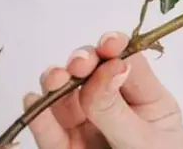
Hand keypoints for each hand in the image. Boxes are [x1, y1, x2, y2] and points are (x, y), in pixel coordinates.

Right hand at [22, 31, 182, 148]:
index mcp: (149, 101)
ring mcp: (89, 128)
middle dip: (83, 62)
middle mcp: (117, 108)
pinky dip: (39, 116)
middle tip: (78, 63)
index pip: (130, 64)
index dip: (117, 48)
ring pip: (66, 97)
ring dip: (57, 83)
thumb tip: (110, 67)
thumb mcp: (147, 143)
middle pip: (93, 74)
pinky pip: (50, 132)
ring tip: (55, 78)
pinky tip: (33, 101)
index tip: (108, 42)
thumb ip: (120, 112)